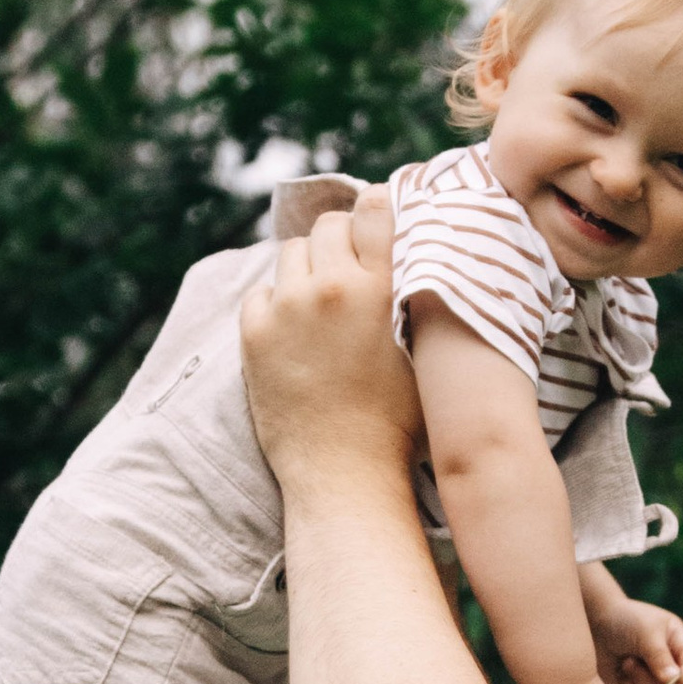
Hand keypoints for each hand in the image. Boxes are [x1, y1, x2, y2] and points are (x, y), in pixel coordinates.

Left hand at [240, 200, 417, 490]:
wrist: (344, 476)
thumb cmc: (400, 423)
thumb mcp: (429, 352)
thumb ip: (422, 298)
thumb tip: (424, 256)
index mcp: (380, 288)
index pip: (373, 209)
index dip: (378, 207)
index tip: (379, 219)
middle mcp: (330, 288)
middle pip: (328, 225)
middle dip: (341, 239)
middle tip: (352, 268)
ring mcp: (286, 310)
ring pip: (291, 252)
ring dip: (308, 266)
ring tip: (323, 299)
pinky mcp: (253, 336)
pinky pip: (261, 292)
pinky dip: (277, 301)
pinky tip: (296, 329)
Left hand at [592, 597, 682, 683]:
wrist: (593, 624)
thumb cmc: (624, 620)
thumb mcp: (646, 633)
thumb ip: (660, 656)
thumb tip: (674, 681)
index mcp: (678, 642)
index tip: (677, 679)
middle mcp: (669, 660)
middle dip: (658, 680)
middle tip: (636, 665)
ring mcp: (652, 675)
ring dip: (641, 680)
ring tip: (627, 662)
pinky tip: (621, 670)